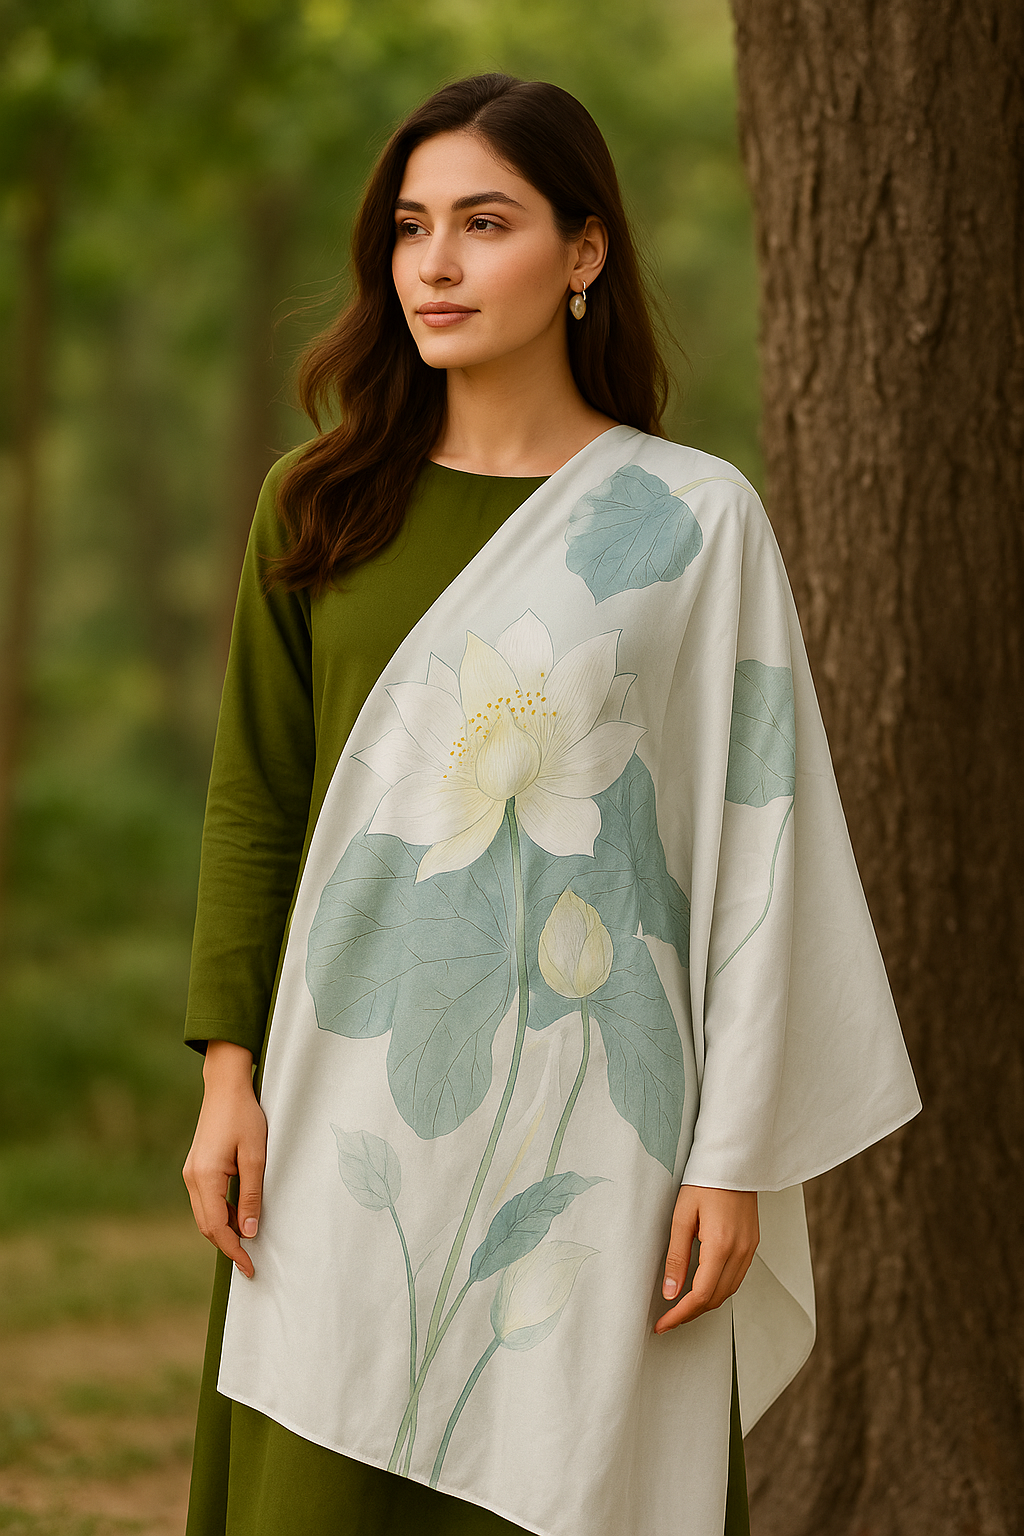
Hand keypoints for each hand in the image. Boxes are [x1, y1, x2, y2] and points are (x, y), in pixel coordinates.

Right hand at [182, 1041, 266, 1278]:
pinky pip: (206, 1201)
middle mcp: (192, 1179)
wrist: (225, 1088)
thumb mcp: (255, 1157)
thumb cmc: (244, 1117)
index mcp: (205, 1177)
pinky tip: (240, 1215)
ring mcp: (191, 1173)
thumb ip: (251, 1196)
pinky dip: (221, 1214)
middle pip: (207, 1226)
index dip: (234, 1250)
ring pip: (206, 1215)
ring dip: (225, 1230)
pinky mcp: (196, 1168)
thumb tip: (250, 1232)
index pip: (217, 1227)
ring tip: (249, 1241)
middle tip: (251, 1263)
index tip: (250, 1268)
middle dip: (228, 1245)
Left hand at [653, 1184, 758, 1333]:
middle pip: (715, 1298)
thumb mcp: (681, 1217)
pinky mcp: (752, 1244)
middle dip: (690, 1314)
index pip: (700, 1295)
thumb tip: (669, 1292)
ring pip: (728, 1291)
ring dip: (704, 1304)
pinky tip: (702, 1287)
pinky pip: (736, 1278)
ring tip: (680, 1308)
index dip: (679, 1315)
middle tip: (666, 1320)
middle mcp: (740, 1252)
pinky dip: (718, 1289)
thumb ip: (676, 1257)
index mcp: (721, 1246)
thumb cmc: (703, 1183)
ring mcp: (749, 1249)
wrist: (733, 1162)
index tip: (661, 1325)